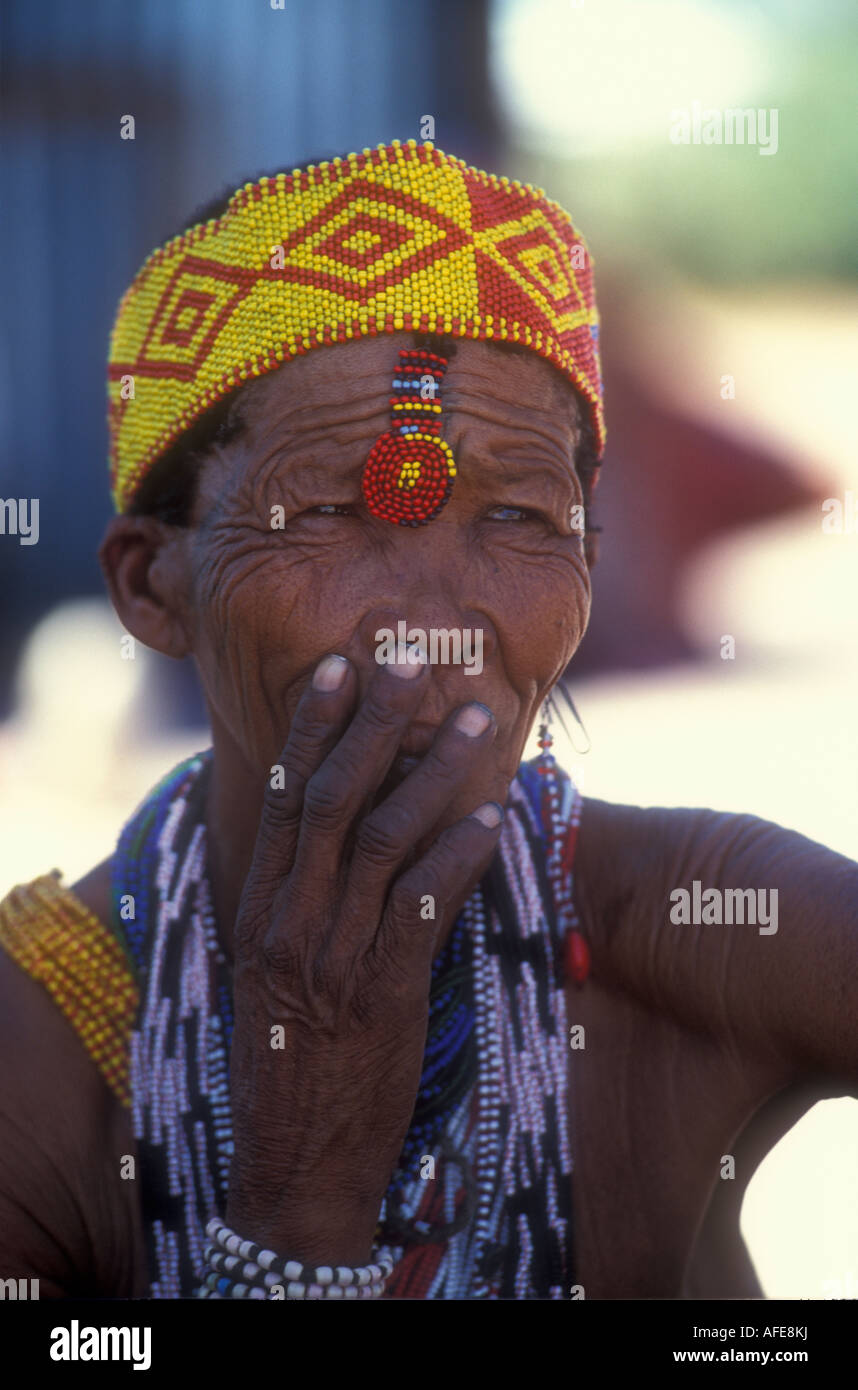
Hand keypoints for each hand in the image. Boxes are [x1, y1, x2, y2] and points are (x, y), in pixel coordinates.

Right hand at [225, 650, 504, 1265]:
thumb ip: (301, 906)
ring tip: (477, 719)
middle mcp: (291, 922)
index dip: (312, 728)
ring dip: (433, 772)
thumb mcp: (275, 976)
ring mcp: (334, 957)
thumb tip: (340, 842)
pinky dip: (458, 856)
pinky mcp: (383, 995)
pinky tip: (492, 815)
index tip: (337, 667)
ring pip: (385, 841)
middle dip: (373, 724)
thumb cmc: (290, 1063)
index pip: (283, 799)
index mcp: (261, 910)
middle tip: (410, 661)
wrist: (293, 1163)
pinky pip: (423, 909)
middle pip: (333, 801)